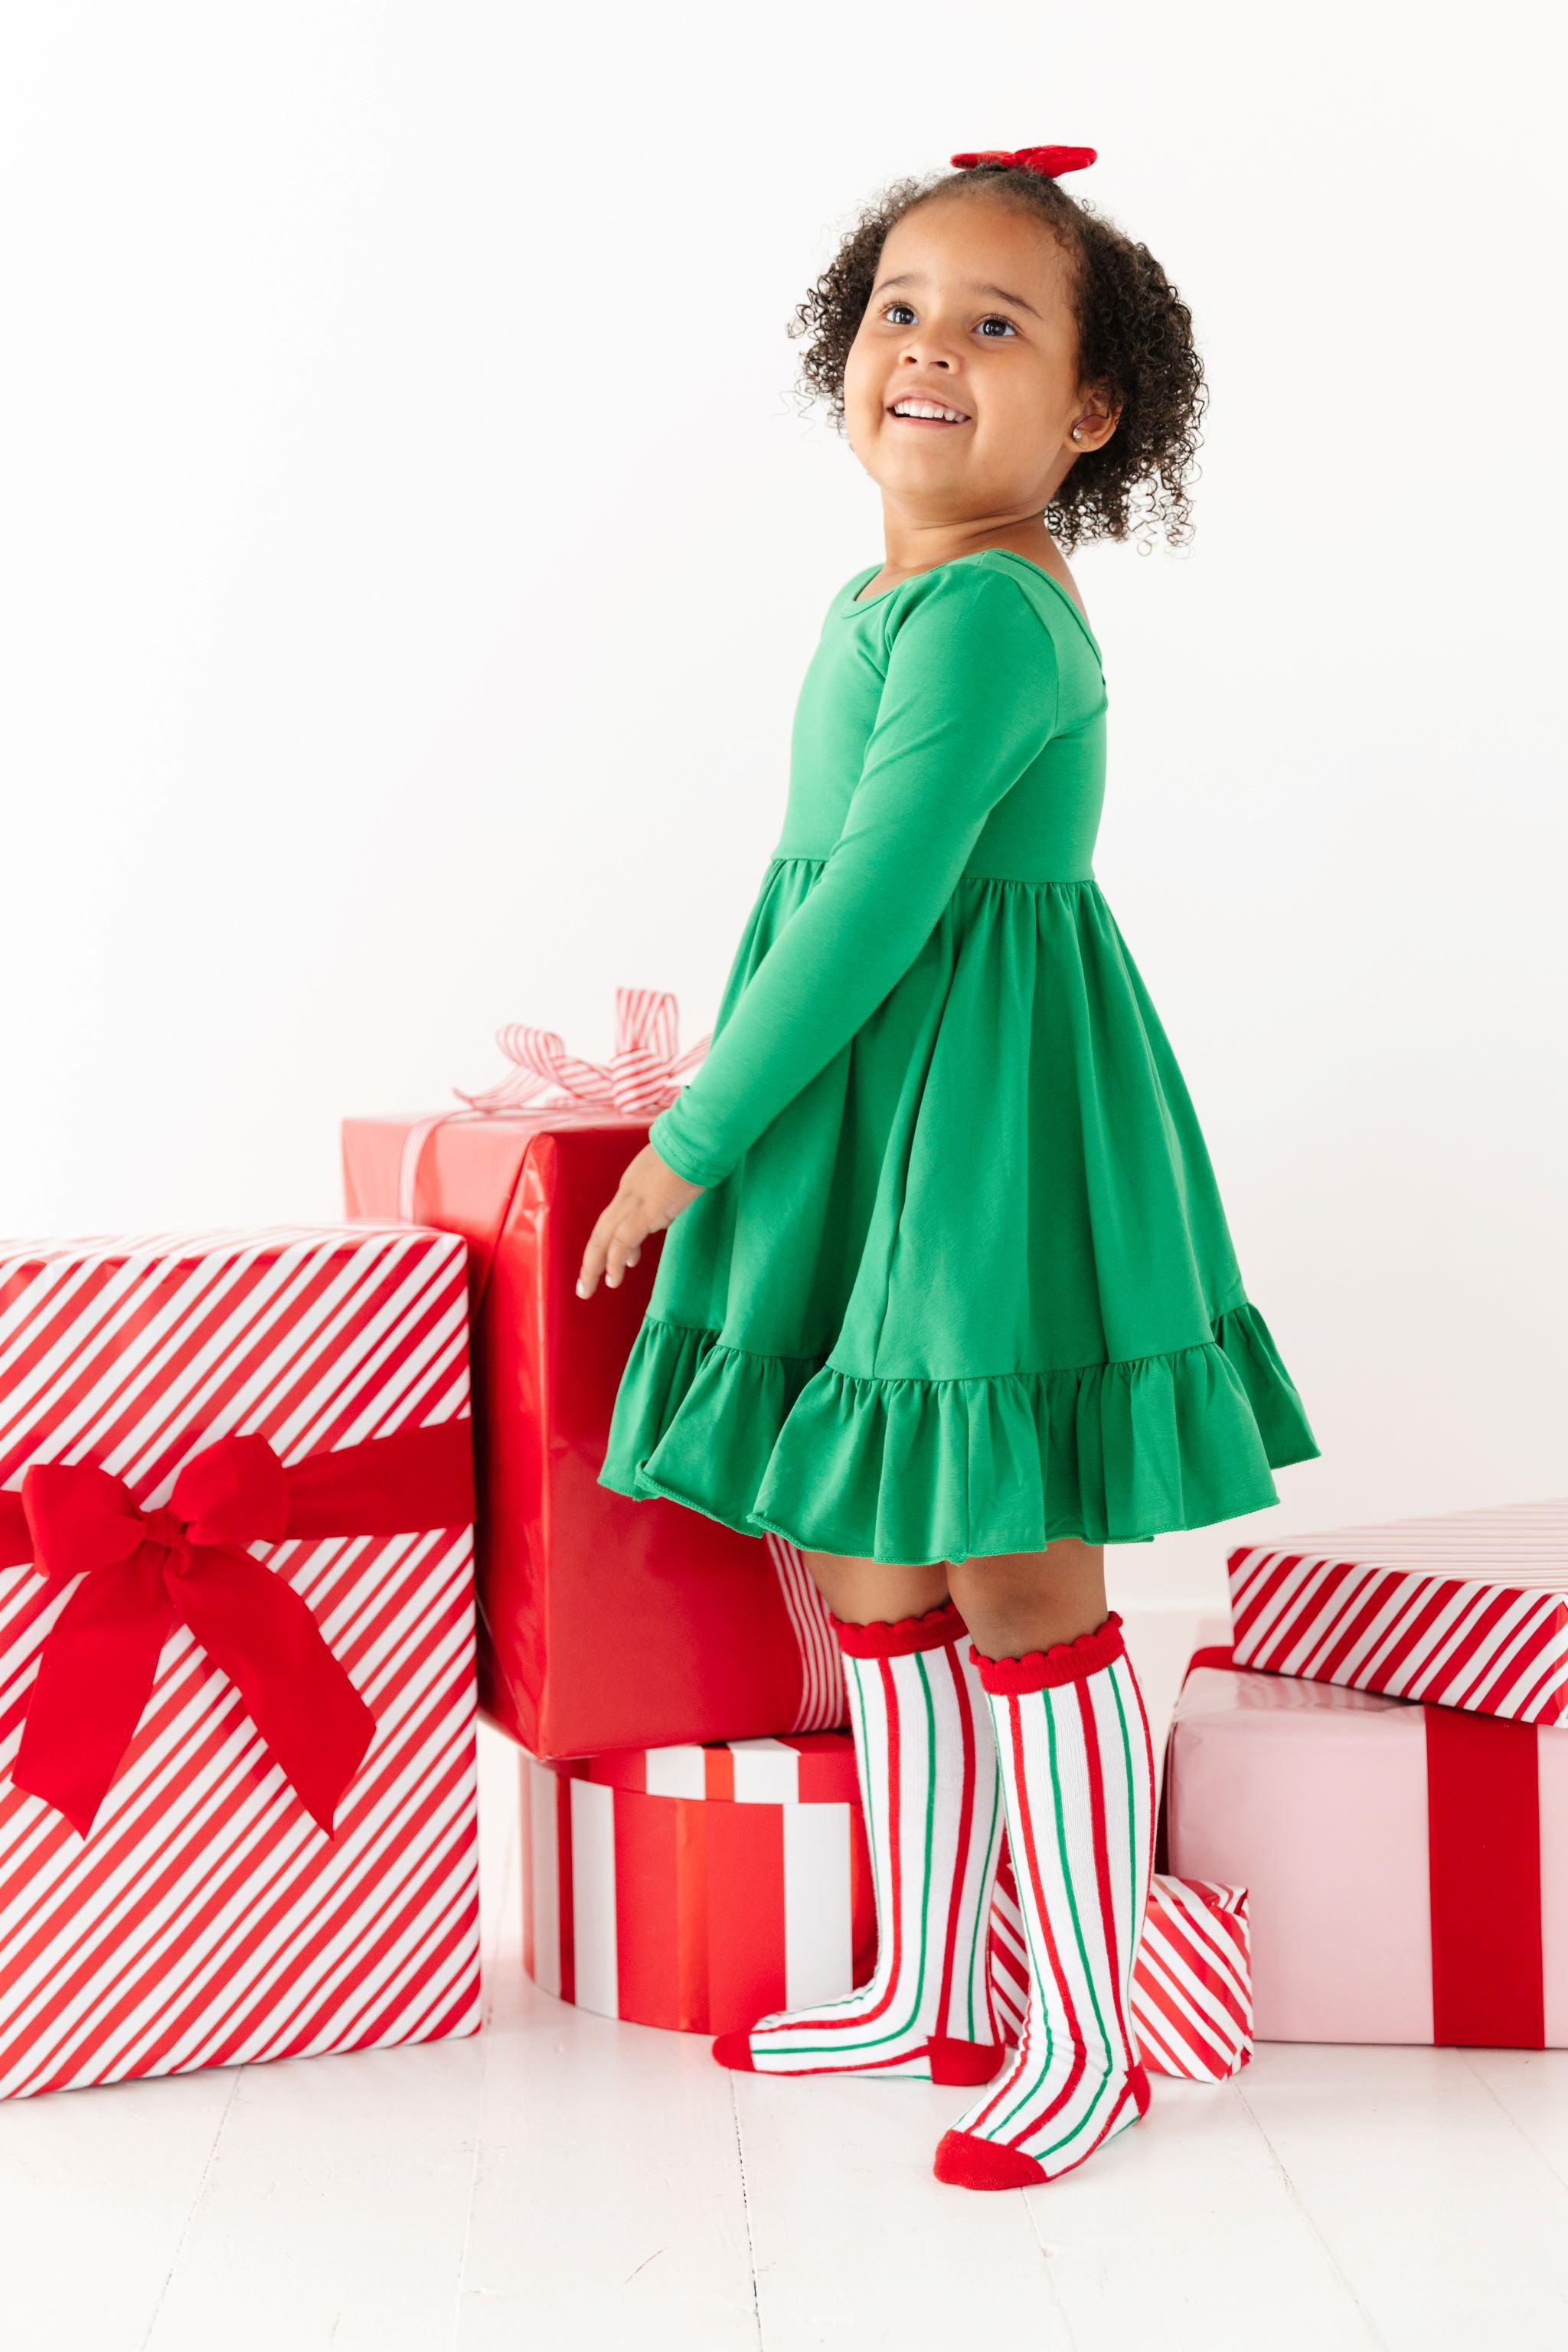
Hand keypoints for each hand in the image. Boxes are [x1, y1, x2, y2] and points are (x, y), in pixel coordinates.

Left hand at [576, 1144, 704, 1297]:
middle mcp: (627, 1192)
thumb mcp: (678, 1172)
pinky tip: (613, 1279)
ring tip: (588, 1289)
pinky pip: (621, 1242)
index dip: (615, 1242)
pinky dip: (613, 1262)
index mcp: (634, 1182)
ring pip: (602, 1239)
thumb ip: (669, 1190)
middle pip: (601, 1230)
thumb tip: (669, 1206)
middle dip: (591, 1259)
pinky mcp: (644, 1211)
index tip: (625, 1261)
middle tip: (584, 1283)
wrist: (697, 1139)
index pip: (618, 1217)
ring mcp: (633, 1202)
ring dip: (593, 1267)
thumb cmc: (695, 1149)